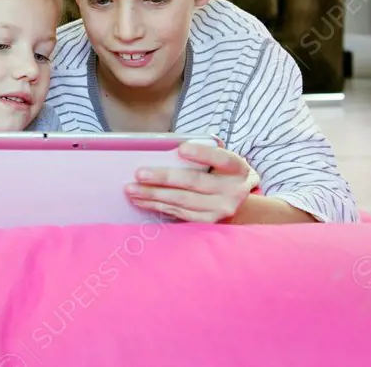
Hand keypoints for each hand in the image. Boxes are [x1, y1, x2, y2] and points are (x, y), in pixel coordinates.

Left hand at [125, 142, 253, 222]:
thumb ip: (203, 152)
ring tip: (132, 189)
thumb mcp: (221, 159)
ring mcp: (220, 209)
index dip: (202, 154)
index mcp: (237, 168)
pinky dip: (157, 207)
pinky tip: (141, 201)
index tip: (180, 149)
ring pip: (183, 201)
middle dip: (164, 178)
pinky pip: (179, 214)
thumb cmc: (222, 171)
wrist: (238, 199)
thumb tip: (166, 148)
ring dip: (153, 195)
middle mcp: (232, 190)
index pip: (221, 159)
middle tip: (139, 174)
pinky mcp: (208, 222)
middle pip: (195, 182)